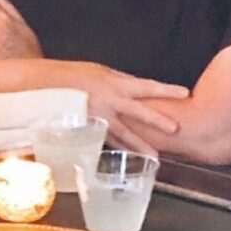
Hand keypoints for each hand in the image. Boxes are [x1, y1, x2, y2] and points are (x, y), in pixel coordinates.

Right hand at [66, 61, 187, 155]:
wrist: (45, 87)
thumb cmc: (73, 76)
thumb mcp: (100, 72)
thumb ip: (121, 82)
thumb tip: (139, 89)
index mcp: (114, 83)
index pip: (146, 86)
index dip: (166, 89)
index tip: (185, 93)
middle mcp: (109, 101)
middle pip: (138, 112)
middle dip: (158, 121)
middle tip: (176, 129)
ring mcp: (99, 118)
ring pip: (124, 134)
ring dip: (140, 146)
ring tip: (155, 157)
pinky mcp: (89, 131)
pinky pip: (108, 142)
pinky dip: (119, 149)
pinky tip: (128, 158)